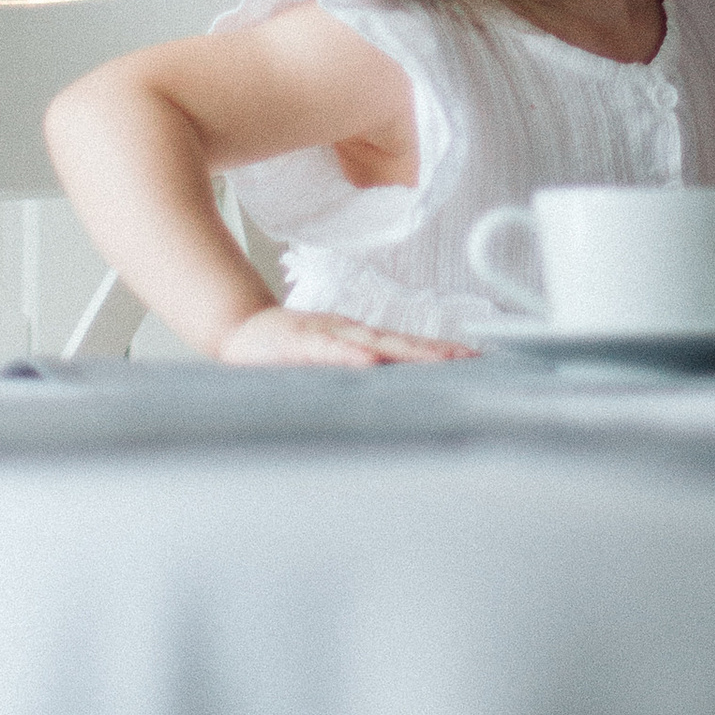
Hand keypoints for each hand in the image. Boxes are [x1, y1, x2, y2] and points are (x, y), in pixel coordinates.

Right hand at [214, 306, 474, 367]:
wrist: (238, 329)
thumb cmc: (284, 351)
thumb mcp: (326, 361)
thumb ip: (355, 370)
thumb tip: (391, 386)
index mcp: (358, 341)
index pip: (407, 348)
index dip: (440, 353)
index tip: (476, 361)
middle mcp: (349, 334)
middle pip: (402, 344)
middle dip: (439, 353)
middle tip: (474, 361)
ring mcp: (326, 336)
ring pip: (374, 343)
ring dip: (409, 352)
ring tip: (442, 361)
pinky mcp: (299, 343)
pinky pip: (328, 350)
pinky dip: (348, 354)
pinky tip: (369, 362)